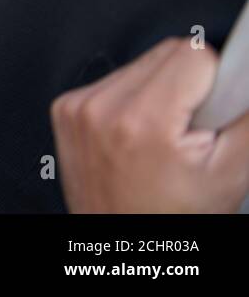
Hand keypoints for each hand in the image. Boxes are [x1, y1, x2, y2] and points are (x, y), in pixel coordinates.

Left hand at [52, 37, 248, 212]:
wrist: (123, 242)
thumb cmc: (171, 216)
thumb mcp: (229, 173)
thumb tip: (248, 73)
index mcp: (142, 119)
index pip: (193, 54)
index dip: (217, 83)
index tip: (215, 112)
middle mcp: (101, 107)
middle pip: (166, 53)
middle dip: (190, 87)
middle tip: (192, 131)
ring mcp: (77, 107)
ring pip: (141, 65)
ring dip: (161, 93)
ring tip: (163, 138)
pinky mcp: (66, 108)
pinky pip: (113, 81)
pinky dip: (133, 101)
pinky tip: (139, 136)